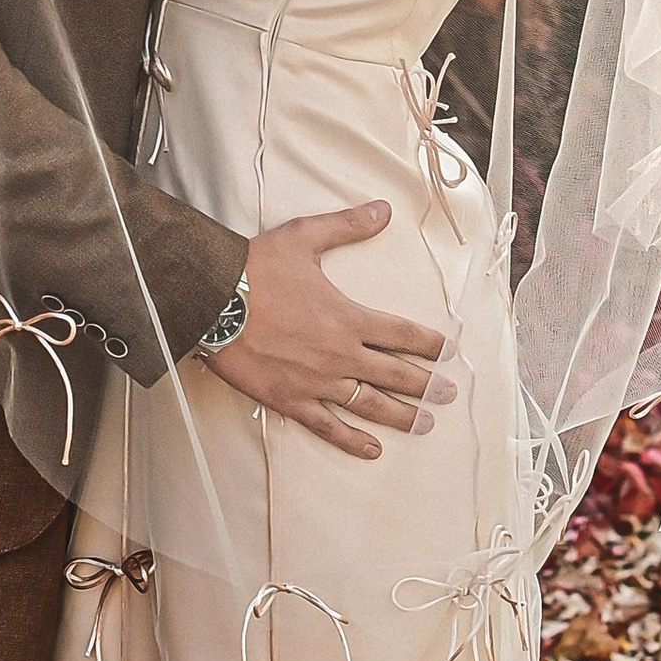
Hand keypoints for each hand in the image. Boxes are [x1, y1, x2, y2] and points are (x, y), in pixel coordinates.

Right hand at [207, 203, 452, 458]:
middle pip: (396, 374)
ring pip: (370, 405)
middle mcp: (340, 355)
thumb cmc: (253, 270)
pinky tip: (372, 449)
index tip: (448, 352)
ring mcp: (316, 382)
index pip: (401, 334)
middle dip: (428, 385)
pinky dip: (352, 440)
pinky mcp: (290, 400)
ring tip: (426, 424)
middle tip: (450, 394)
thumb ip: (347, 226)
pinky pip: (328, 426)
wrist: (210, 300)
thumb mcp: (304, 237)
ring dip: (402, 416)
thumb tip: (382, 210)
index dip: (430, 344)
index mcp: (348, 317)